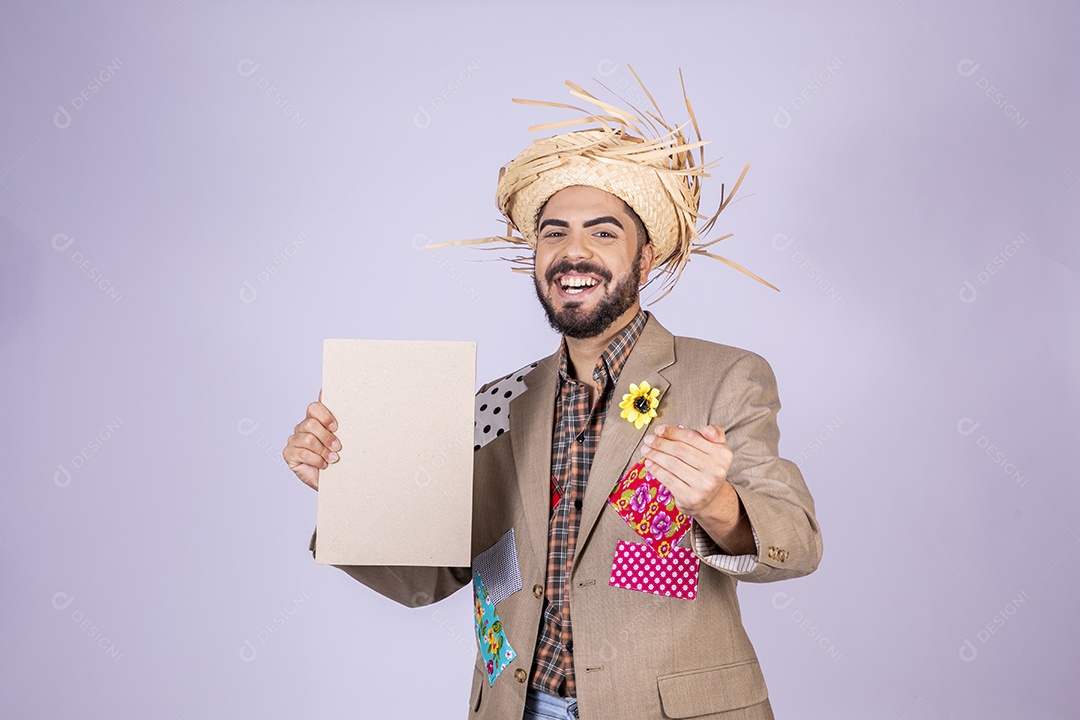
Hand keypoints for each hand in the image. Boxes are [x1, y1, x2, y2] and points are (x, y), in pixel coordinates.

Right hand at [282, 389, 339, 490]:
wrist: (334, 481)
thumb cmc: (338, 457)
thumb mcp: (343, 438)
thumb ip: (340, 419)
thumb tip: (330, 394)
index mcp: (315, 420)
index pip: (314, 407)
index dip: (325, 416)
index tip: (336, 427)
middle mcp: (303, 428)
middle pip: (310, 424)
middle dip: (326, 437)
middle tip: (337, 447)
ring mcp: (294, 440)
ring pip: (308, 439)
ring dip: (323, 451)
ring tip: (332, 459)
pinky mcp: (289, 453)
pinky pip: (301, 453)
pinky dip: (315, 460)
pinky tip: (322, 465)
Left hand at [641, 424, 752, 553]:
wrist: (709, 499)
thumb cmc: (708, 468)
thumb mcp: (717, 449)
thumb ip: (715, 433)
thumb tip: (706, 429)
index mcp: (722, 454)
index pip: (692, 437)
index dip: (672, 432)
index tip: (658, 429)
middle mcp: (716, 470)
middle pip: (680, 450)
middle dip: (661, 443)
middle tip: (648, 440)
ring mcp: (703, 485)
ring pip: (672, 464)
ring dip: (655, 455)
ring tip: (646, 450)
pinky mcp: (691, 497)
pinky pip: (668, 479)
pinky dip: (656, 469)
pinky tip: (649, 464)